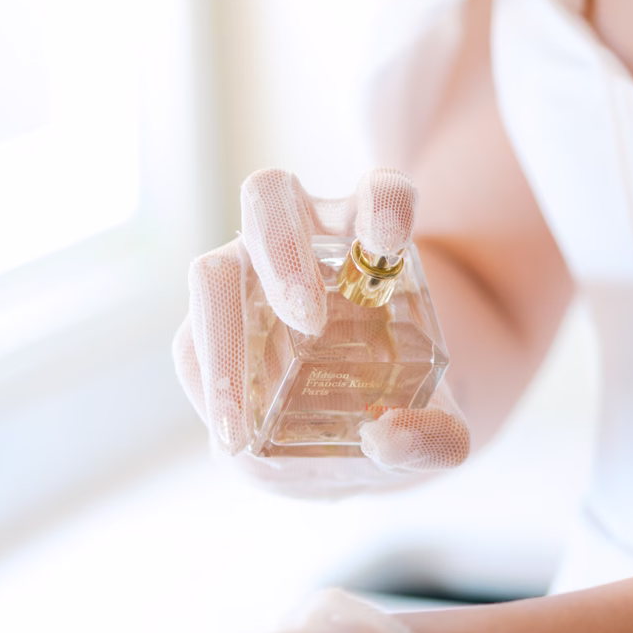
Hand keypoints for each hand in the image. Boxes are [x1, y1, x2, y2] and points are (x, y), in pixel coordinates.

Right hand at [174, 167, 471, 495]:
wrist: (355, 432)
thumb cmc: (402, 403)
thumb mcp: (442, 429)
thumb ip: (436, 437)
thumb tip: (384, 440)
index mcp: (369, 237)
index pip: (381, 192)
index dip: (383, 203)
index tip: (390, 242)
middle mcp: (299, 238)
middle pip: (270, 198)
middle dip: (282, 253)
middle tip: (309, 320)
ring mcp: (245, 277)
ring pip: (212, 270)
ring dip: (223, 333)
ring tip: (241, 413)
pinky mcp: (210, 328)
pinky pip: (189, 343)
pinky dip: (208, 388)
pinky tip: (232, 433)